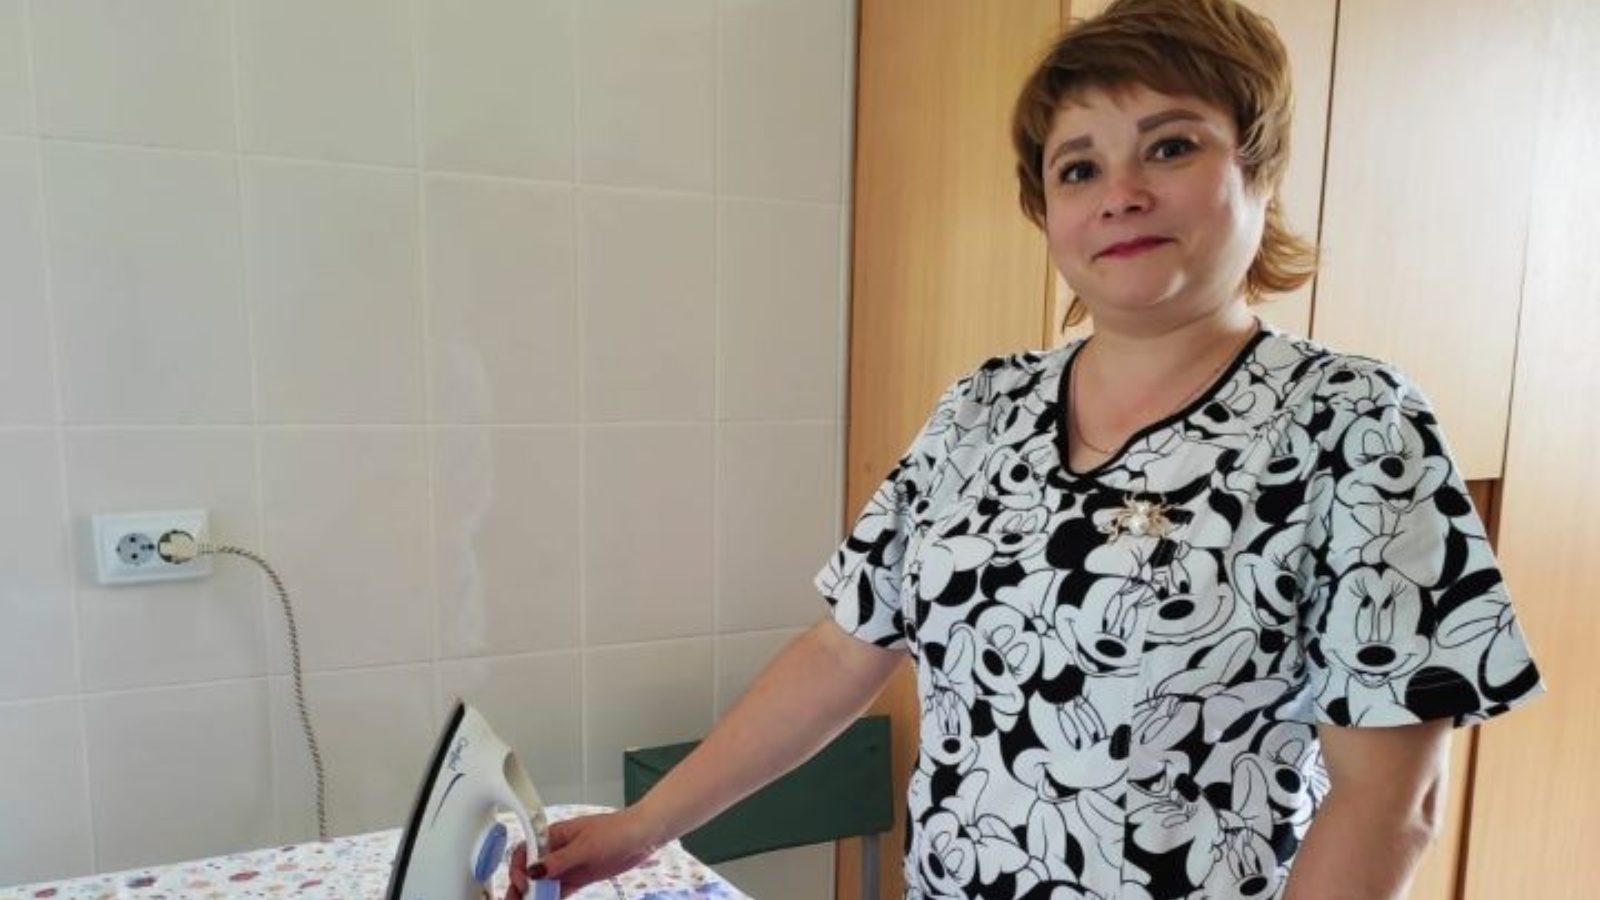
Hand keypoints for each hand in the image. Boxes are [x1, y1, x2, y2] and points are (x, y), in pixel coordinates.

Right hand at [502, 809, 661, 898]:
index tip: (524, 882)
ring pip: (542, 883)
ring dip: (533, 895)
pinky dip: (549, 899)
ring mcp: (566, 865)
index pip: (525, 851)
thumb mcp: (585, 846)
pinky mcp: (577, 878)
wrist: (641, 837)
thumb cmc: (615, 831)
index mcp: (553, 835)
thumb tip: (534, 871)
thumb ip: (559, 861)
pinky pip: (558, 891)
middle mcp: (556, 851)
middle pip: (530, 870)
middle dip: (520, 886)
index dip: (519, 868)